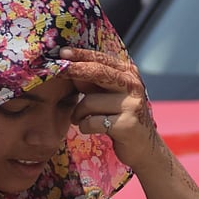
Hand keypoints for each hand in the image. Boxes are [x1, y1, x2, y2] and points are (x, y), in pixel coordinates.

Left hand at [59, 47, 160, 169]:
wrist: (143, 147)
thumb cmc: (119, 117)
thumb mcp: (108, 95)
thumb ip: (92, 82)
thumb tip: (68, 66)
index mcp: (128, 73)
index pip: (101, 59)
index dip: (80, 54)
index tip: (61, 52)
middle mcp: (132, 85)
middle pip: (97, 72)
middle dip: (73, 70)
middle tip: (55, 71)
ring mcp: (131, 104)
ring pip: (88, 102)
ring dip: (77, 114)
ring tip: (80, 120)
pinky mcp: (127, 125)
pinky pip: (91, 122)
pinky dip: (84, 126)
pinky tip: (90, 129)